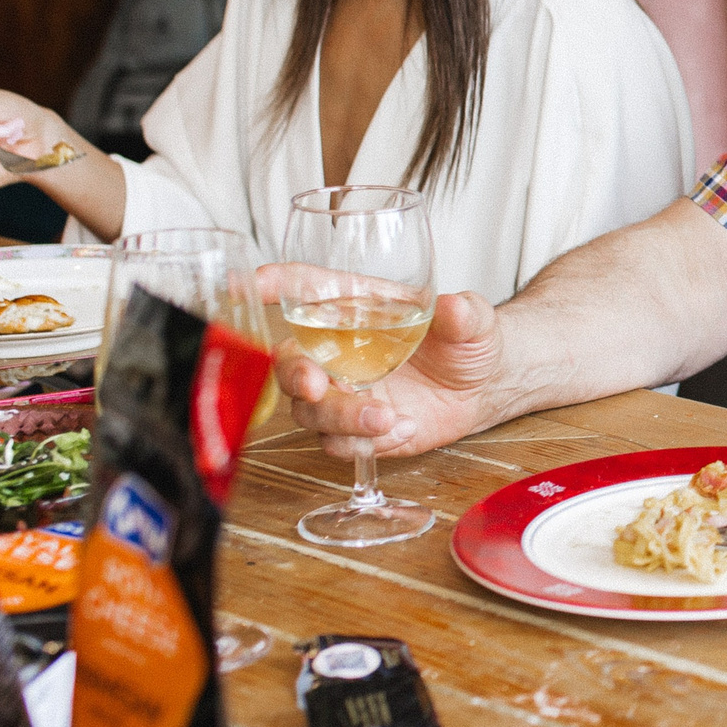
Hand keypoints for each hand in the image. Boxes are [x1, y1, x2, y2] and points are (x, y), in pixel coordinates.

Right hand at [277, 290, 506, 457]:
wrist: (481, 386)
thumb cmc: (466, 340)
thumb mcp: (473, 321)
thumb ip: (464, 313)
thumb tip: (456, 307)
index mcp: (356, 307)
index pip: (305, 287)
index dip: (274, 283)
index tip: (245, 283)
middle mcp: (337, 350)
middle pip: (289, 362)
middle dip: (295, 375)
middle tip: (317, 386)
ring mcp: (342, 392)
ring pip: (310, 411)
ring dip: (341, 417)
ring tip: (387, 418)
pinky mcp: (355, 429)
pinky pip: (339, 443)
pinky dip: (366, 443)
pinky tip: (403, 429)